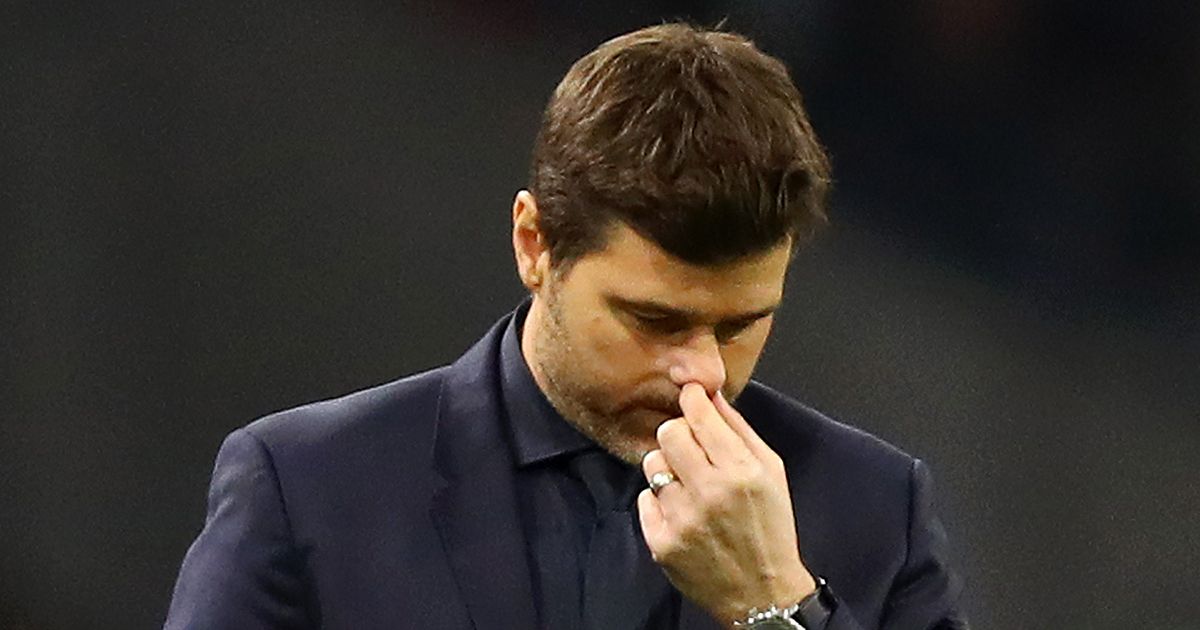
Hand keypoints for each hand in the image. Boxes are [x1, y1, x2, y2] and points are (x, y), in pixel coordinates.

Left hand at [638, 383, 815, 626]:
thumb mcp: (772, 472)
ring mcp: (682, 519)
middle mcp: (709, 492)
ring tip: (688, 485)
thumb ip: (739, 429)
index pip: (698, 415)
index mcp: (741, 471)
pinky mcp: (662, 542)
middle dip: (679, 434)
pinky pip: (644, 498)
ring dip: (668, 469)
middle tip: (691, 448)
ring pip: (652, 464)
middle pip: (668, 433)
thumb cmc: (770, 528)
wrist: (762, 593)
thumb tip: (710, 395)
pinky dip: (660, 501)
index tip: (690, 395)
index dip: (692, 399)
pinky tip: (682, 512)